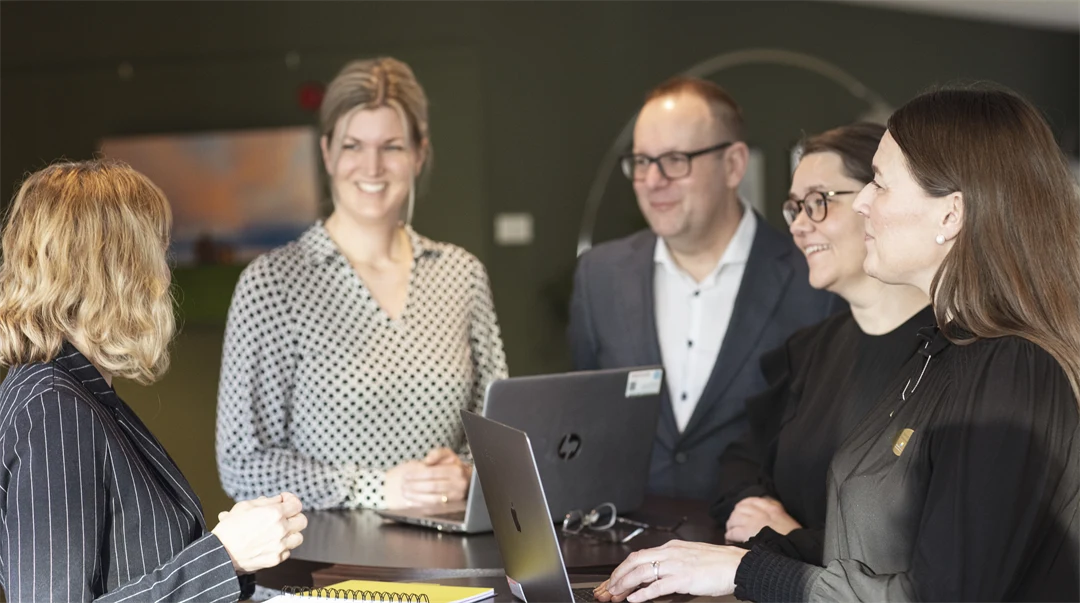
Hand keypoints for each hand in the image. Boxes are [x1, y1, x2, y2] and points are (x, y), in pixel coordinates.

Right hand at [211, 492, 306, 573]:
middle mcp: (281, 529)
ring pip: (298, 538)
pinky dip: (282, 547)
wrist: (220, 552)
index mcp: (275, 513)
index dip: (291, 500)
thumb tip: (279, 500)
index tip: (284, 501)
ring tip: (280, 531)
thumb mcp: (245, 506)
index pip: (297, 505)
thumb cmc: (230, 528)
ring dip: (291, 533)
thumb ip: (266, 501)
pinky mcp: (275, 559)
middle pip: (302, 521)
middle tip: (285, 516)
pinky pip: (287, 552)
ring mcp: (279, 546)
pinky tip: (272, 543)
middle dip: (294, 516)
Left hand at [384, 448, 471, 507]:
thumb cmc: (453, 465)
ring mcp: (456, 496)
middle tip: (403, 485)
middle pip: (432, 486)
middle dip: (415, 486)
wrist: (465, 478)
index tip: (406, 475)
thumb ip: (436, 453)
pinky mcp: (452, 505)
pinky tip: (412, 501)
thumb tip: (427, 461)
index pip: (432, 473)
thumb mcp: (447, 454)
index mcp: (455, 470)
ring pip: (433, 498)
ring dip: (417, 497)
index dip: (417, 475)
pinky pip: (434, 507)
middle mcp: (458, 484)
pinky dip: (422, 504)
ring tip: (405, 493)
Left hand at [593, 541, 746, 601]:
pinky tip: (634, 599)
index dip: (624, 568)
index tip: (615, 579)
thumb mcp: (689, 557)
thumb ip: (672, 563)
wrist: (737, 565)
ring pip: (642, 571)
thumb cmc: (718, 564)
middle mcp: (671, 553)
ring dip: (625, 584)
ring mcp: (677, 565)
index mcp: (672, 547)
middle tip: (609, 588)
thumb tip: (656, 575)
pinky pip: (657, 586)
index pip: (640, 555)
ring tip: (616, 594)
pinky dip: (643, 593)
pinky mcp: (684, 578)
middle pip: (635, 560)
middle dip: (618, 575)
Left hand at [725, 496, 801, 542]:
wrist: (795, 548)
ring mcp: (752, 521)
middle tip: (734, 524)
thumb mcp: (786, 519)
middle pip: (739, 509)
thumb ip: (776, 513)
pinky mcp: (746, 533)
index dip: (743, 506)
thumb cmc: (793, 538)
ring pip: (733, 519)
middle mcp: (760, 512)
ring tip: (731, 532)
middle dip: (735, 516)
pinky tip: (730, 540)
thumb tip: (768, 513)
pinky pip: (732, 532)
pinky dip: (729, 536)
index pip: (751, 501)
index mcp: (771, 507)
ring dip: (731, 526)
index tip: (740, 511)